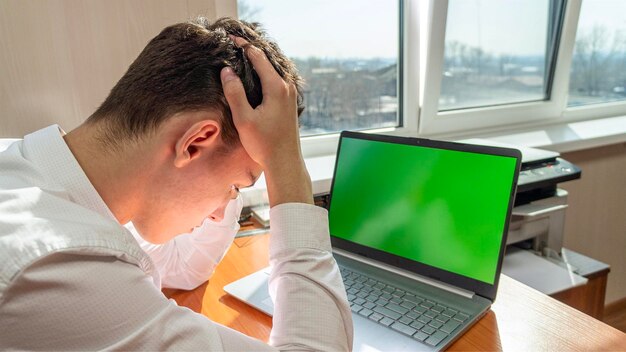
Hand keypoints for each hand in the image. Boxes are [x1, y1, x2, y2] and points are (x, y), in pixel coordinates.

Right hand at [221, 37, 312, 205]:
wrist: (285, 162)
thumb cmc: (265, 144)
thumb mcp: (244, 119)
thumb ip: (235, 93)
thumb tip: (227, 71)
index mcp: (276, 87)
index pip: (258, 57)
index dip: (242, 46)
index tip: (229, 39)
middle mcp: (286, 87)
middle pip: (266, 61)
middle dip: (249, 52)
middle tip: (232, 46)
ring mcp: (289, 95)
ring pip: (271, 71)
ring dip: (256, 64)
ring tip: (239, 58)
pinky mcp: (288, 103)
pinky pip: (274, 81)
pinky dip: (262, 75)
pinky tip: (251, 79)